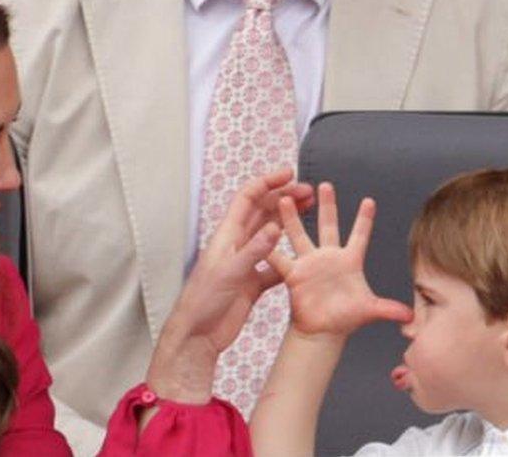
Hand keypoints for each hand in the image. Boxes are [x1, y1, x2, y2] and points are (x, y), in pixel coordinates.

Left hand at [146, 168, 313, 402]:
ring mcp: (245, 263)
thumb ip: (254, 251)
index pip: (248, 197)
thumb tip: (276, 227)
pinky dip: (288, 257)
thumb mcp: (230, 273)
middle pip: (263, 211)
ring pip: (270, 234)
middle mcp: (237, 244)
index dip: (268, 182)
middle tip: (309, 192)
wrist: (197, 335)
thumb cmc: (204, 301)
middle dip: (284, 198)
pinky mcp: (252, 283)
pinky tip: (304, 257)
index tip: (290, 173)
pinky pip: (274, 264)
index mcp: (228, 235)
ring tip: (310, 212)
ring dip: (288, 221)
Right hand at [267, 183, 411, 338]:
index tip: (369, 200)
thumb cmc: (346, 319)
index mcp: (350, 262)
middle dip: (327, 205)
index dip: (364, 219)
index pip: (359, 235)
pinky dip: (270, 248)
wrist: (321, 332)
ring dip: (292, 218)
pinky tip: (260, 233)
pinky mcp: (293, 274)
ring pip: (299, 235)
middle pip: (328, 225)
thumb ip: (388, 309)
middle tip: (325, 185)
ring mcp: (309, 264)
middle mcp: (328, 258)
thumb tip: (411, 317)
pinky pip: (279, 258)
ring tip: (286, 198)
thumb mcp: (369, 310)